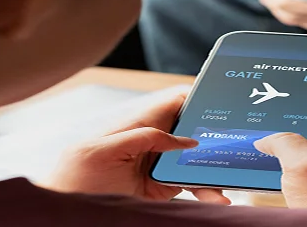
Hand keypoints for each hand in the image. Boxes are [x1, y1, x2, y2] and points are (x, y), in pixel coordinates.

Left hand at [45, 95, 229, 203]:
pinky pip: (193, 185)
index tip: (223, 101)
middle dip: (218, 137)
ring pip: (198, 161)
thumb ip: (142, 137)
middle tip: (238, 145)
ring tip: (230, 181)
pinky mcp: (164, 187)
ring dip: (216, 170)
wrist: (69, 209)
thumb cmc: (75, 175)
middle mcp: (155, 142)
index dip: (200, 97)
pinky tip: (217, 198)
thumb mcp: (103, 151)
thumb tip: (182, 140)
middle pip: (196, 131)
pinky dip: (207, 191)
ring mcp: (161, 164)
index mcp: (141, 124)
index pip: (177, 101)